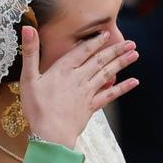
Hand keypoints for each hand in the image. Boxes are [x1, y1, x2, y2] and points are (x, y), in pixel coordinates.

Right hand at [18, 27, 138, 148]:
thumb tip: (27, 28)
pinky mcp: (91, 106)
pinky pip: (110, 95)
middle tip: (131, 43)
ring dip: (121, 63)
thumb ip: (30, 52)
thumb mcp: (28, 78)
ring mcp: (87, 93)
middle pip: (99, 61)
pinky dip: (122, 88)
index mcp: (63, 69)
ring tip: (135, 55)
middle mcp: (79, 78)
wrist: (50, 134)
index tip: (107, 34)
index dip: (95, 41)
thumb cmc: (37, 107)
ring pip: (107, 74)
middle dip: (115, 50)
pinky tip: (134, 82)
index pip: (82, 51)